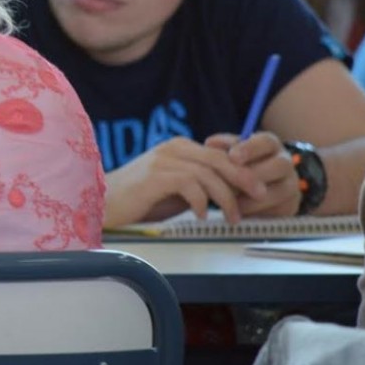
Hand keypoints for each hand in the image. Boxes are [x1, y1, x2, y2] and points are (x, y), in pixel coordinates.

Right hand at [104, 136, 267, 227]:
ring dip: (225, 197)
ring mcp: (162, 161)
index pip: (220, 153)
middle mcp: (172, 149)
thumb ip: (198, 184)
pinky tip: (202, 216)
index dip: (243, 170)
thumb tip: (231, 193)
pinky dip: (201, 202)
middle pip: (219, 158)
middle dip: (244, 178)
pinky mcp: (154, 177)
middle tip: (260, 197)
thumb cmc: (138, 200)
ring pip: (208, 173)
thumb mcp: (175, 189)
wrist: (104, 204)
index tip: (258, 189)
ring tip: (232, 217)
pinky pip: (189, 184)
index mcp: (179, 148)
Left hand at [206, 132, 300, 216]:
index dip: (250, 149)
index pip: (267, 142)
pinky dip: (259, 212)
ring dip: (254, 198)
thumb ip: (222, 147)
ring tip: (232, 202)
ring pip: (281, 190)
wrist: (254, 188)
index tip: (232, 157)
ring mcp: (291, 185)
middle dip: (254, 175)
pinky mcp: (290, 206)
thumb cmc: (238, 165)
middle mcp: (285, 162)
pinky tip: (241, 213)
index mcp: (270, 144)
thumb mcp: (230, 152)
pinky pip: (279, 210)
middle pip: (280, 165)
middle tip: (231, 184)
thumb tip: (211, 144)